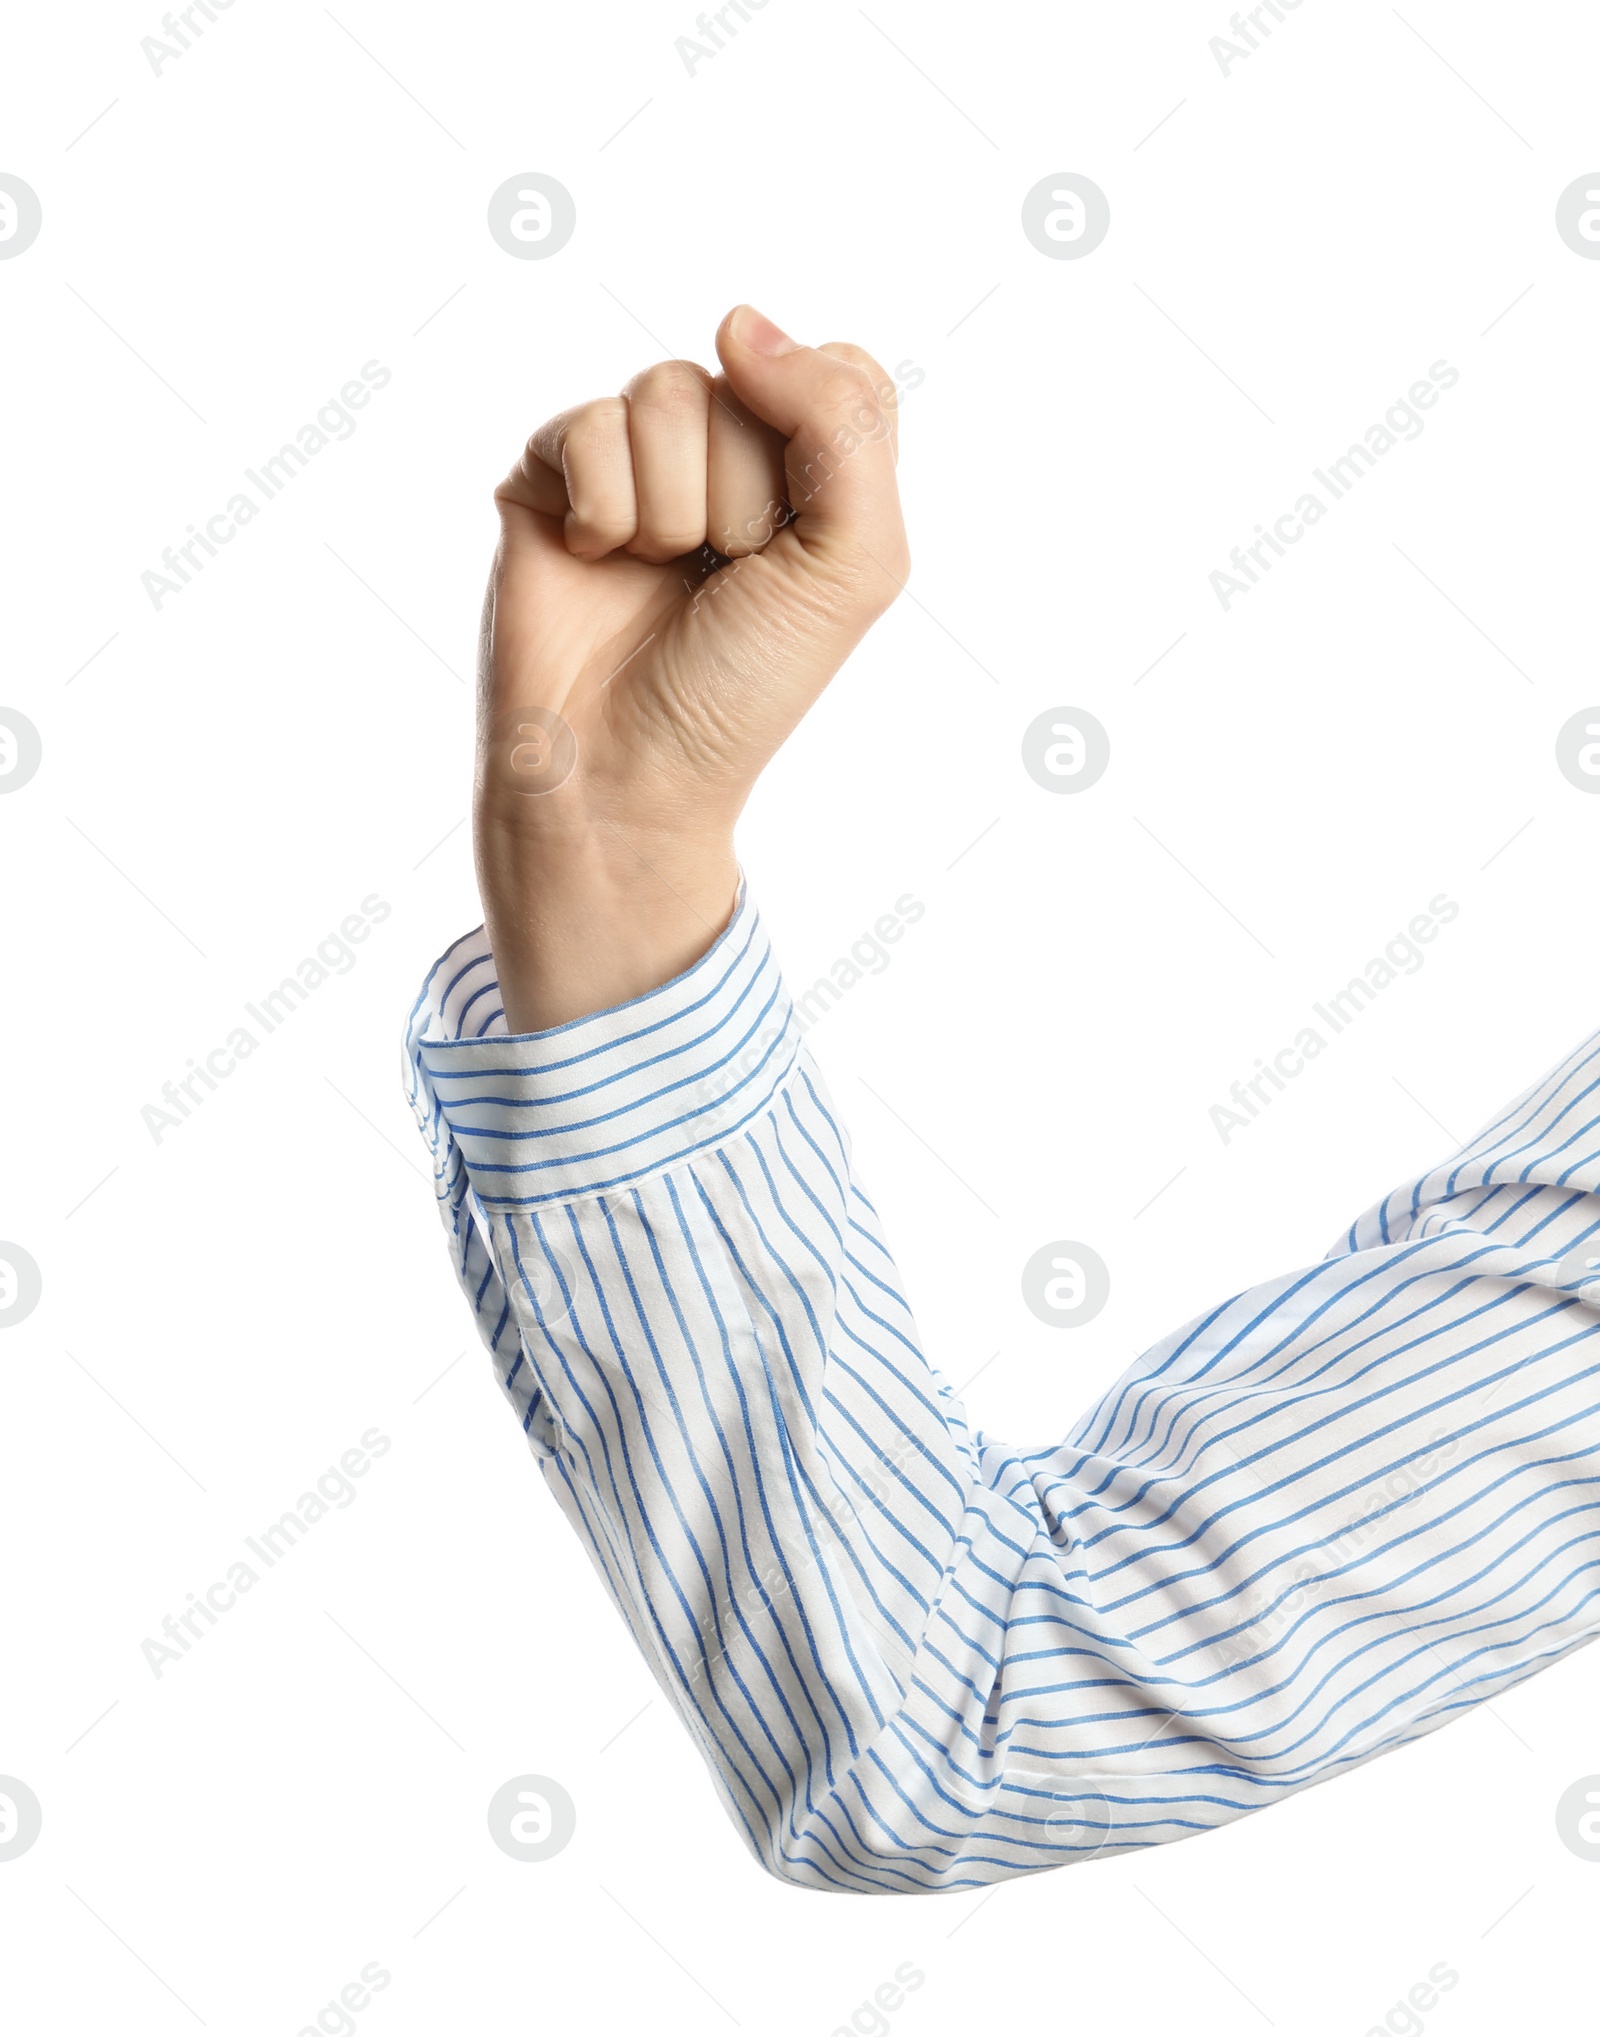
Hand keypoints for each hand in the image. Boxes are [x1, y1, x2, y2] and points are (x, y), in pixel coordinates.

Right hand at [473, 304, 907, 1031]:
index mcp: (804, 470)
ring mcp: (631, 457)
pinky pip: (588, 426)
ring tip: (659, 574)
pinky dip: (605, 510)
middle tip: (719, 578)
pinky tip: (597, 562)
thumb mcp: (853, 566)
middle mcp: (719, 451)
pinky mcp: (549, 473)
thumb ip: (846, 425)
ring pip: (668, 394)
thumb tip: (740, 320)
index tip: (793, 543)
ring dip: (674, 509)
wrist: (629, 771)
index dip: (819, 451)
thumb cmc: (743, 687)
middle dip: (743, 497)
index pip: (837, 372)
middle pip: (750, 379)